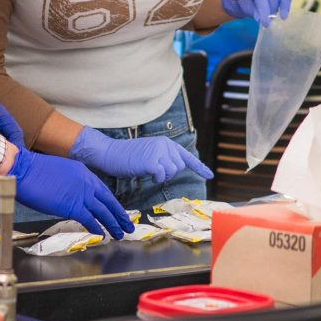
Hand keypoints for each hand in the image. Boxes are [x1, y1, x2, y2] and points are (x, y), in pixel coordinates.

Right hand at [9, 149, 135, 238]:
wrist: (24, 170)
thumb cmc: (33, 170)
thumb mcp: (58, 171)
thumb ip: (69, 182)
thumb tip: (71, 194)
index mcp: (82, 171)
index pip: (102, 189)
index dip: (110, 202)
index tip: (116, 210)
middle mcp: (86, 182)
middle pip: (107, 200)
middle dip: (119, 214)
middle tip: (127, 224)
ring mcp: (81, 194)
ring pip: (103, 212)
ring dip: (113, 224)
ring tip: (120, 233)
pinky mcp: (73, 206)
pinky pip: (90, 219)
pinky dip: (97, 228)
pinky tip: (102, 235)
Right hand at [68, 127, 212, 183]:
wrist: (110, 153)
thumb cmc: (128, 156)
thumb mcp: (150, 153)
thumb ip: (164, 158)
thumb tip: (175, 168)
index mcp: (165, 142)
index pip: (186, 156)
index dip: (199, 167)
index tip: (210, 175)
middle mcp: (165, 144)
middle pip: (180, 167)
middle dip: (169, 173)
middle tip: (152, 170)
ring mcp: (158, 152)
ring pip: (173, 172)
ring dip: (162, 176)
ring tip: (148, 170)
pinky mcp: (152, 161)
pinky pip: (162, 176)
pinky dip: (154, 178)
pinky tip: (144, 172)